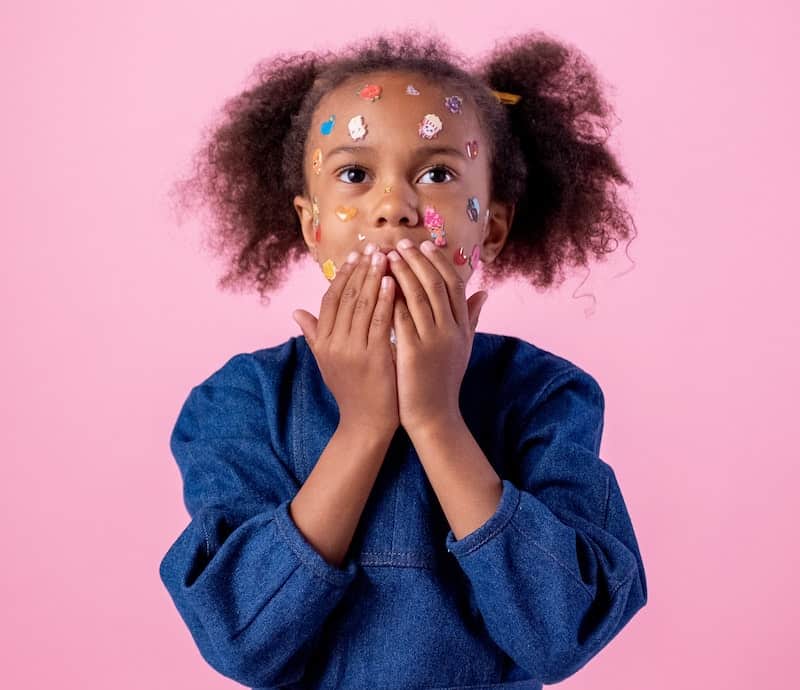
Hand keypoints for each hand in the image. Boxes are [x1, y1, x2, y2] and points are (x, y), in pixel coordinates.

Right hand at [293, 248, 399, 437]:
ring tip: (384, 256)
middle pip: (346, 297)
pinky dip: (384, 299)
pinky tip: (391, 282)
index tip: (354, 255)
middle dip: (360, 269)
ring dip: (373, 277)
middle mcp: (333, 343)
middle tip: (373, 247)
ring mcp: (352, 350)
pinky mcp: (373, 357)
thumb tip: (296, 311)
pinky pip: (378, 321)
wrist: (365, 423)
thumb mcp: (327, 362)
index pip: (330, 299)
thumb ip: (314, 334)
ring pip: (362, 305)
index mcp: (323, 341)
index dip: (342, 275)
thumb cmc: (350, 390)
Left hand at [387, 239, 488, 433]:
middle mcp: (452, 331)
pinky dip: (392, 298)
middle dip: (419, 261)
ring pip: (419, 297)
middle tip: (402, 243)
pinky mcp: (414, 352)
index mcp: (463, 328)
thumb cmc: (444, 381)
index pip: (455, 285)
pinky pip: (401, 318)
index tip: (425, 245)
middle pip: (437, 285)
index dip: (439, 262)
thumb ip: (471, 318)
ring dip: (403, 273)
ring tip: (388, 256)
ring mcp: (434, 341)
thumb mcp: (463, 348)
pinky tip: (380, 284)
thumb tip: (484, 292)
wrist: (435, 417)